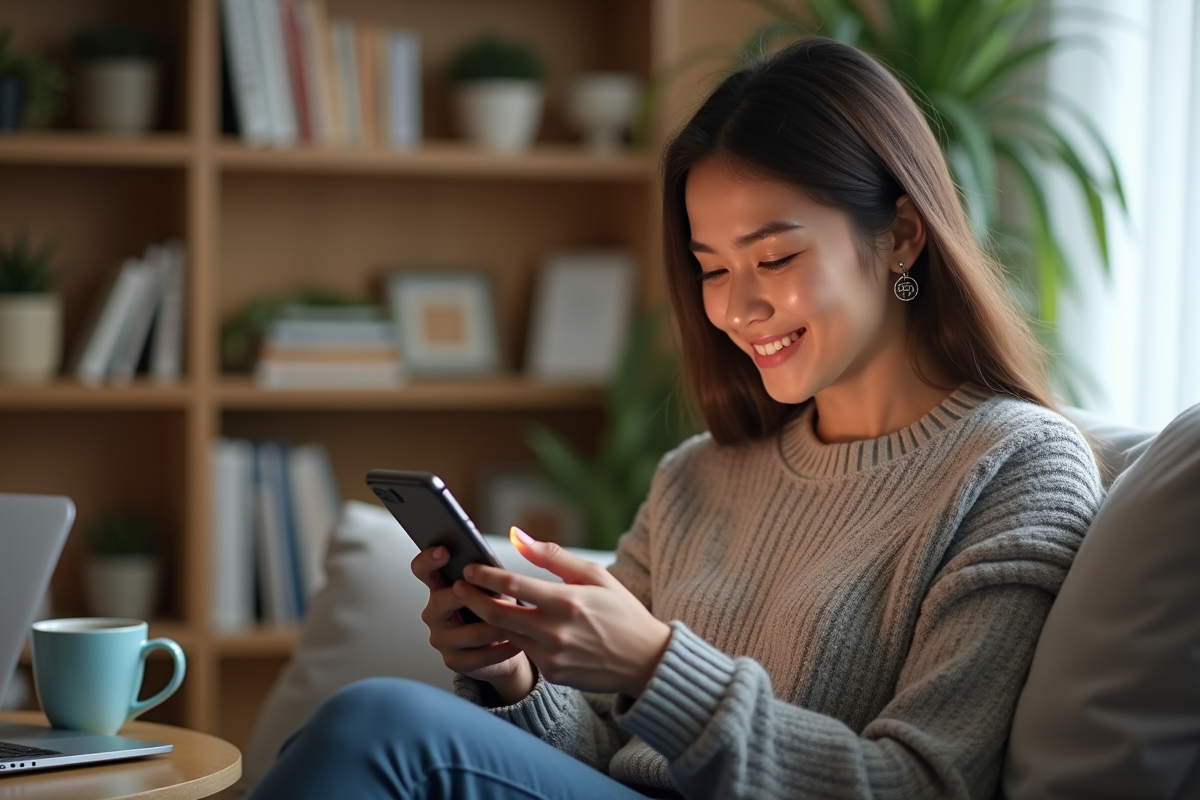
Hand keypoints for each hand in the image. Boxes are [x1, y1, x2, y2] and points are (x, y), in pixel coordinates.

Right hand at [412, 545, 534, 701]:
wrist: (504, 645)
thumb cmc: (496, 608)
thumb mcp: (494, 587)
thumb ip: (488, 576)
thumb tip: (492, 569)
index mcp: (440, 587)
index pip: (423, 569)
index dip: (428, 559)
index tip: (444, 551)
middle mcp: (434, 612)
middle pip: (440, 600)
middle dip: (467, 597)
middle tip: (490, 597)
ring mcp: (441, 638)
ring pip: (467, 632)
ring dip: (495, 629)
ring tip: (515, 625)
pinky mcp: (452, 660)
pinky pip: (478, 656)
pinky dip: (500, 650)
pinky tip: (515, 644)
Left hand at [453, 527, 671, 696]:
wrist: (646, 661)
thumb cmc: (622, 612)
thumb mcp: (595, 575)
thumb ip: (552, 556)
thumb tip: (516, 536)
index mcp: (568, 602)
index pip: (513, 584)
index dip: (485, 575)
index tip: (469, 567)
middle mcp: (557, 632)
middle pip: (497, 614)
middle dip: (471, 598)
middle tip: (458, 585)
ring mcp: (553, 657)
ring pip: (506, 635)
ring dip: (487, 618)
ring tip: (478, 602)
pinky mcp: (553, 674)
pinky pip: (525, 652)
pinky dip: (514, 637)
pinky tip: (510, 624)